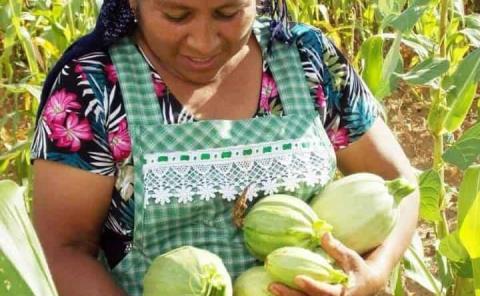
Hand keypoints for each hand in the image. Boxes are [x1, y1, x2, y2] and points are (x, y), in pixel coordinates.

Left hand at [268, 233, 386, 295]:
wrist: (369, 286)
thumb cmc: (359, 269)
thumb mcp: (351, 258)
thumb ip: (336, 248)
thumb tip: (323, 233)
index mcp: (345, 294)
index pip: (326, 292)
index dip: (312, 286)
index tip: (298, 278)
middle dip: (290, 294)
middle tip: (273, 285)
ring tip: (271, 286)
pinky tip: (277, 290)